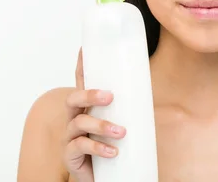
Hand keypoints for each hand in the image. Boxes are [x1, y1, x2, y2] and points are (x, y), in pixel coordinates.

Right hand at [62, 48, 126, 181]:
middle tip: (110, 96)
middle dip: (90, 94)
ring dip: (102, 126)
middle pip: (73, 98)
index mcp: (87, 107)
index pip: (82, 82)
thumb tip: (147, 89)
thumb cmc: (113, 146)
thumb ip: (129, 108)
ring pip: (79, 123)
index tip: (85, 48)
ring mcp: (70, 136)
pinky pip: (79, 147)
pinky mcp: (70, 155)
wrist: (105, 177)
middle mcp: (75, 118)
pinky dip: (97, 147)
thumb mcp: (122, 123)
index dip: (81, 66)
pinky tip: (112, 151)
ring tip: (121, 132)